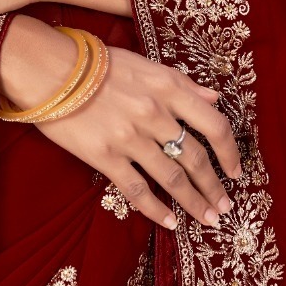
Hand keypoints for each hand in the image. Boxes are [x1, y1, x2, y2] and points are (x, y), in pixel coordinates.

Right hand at [33, 41, 242, 231]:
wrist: (48, 69)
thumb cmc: (97, 63)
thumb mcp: (146, 64)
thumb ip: (182, 83)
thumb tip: (213, 98)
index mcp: (168, 87)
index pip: (214, 124)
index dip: (230, 152)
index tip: (236, 171)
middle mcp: (154, 113)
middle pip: (196, 158)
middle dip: (214, 187)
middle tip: (224, 208)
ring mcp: (130, 137)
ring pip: (172, 178)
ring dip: (194, 202)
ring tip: (207, 219)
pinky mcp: (105, 156)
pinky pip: (137, 190)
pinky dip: (156, 210)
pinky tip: (169, 223)